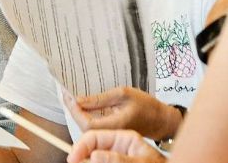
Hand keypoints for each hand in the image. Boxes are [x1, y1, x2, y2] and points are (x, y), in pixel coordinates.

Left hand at [64, 87, 182, 139]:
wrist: (161, 120)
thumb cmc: (146, 106)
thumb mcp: (123, 94)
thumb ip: (100, 99)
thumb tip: (80, 100)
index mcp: (114, 125)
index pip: (86, 123)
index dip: (74, 110)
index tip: (68, 96)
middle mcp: (110, 132)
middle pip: (84, 127)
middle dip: (73, 110)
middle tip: (66, 94)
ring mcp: (111, 133)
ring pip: (88, 127)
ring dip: (79, 113)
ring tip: (73, 96)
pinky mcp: (111, 131)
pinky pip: (95, 125)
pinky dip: (87, 115)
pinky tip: (85, 104)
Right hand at [67, 130, 165, 162]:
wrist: (179, 162)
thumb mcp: (142, 162)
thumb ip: (119, 159)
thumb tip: (95, 156)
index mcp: (123, 136)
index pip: (94, 135)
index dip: (80, 146)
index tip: (72, 159)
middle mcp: (117, 146)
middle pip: (91, 148)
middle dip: (83, 156)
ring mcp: (116, 155)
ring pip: (95, 157)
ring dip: (89, 160)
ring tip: (85, 160)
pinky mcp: (116, 160)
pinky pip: (102, 160)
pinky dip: (96, 161)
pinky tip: (93, 162)